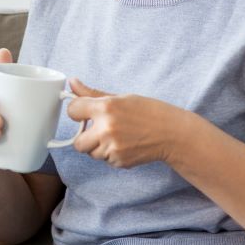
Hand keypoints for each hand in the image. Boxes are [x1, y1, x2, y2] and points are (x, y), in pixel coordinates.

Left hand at [64, 78, 183, 168]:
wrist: (172, 134)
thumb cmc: (148, 112)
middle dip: (85, 137)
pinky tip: (125, 144)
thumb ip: (92, 93)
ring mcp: (113, 148)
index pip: (72, 110)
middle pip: (77, 142)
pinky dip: (111, 154)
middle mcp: (106, 129)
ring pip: (91, 153)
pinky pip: (105, 160)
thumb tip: (72, 83)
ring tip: (116, 136)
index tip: (84, 112)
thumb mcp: (121, 97)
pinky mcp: (119, 161)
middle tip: (99, 130)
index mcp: (105, 108)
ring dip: (98, 147)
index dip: (77, 111)